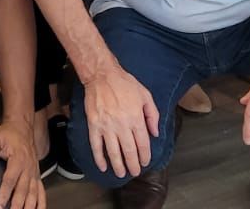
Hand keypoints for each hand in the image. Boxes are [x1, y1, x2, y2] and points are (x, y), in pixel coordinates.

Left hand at [0, 119, 44, 208]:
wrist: (22, 128)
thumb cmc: (7, 133)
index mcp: (18, 159)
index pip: (10, 180)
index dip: (3, 194)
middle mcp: (28, 168)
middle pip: (22, 191)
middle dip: (16, 206)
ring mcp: (34, 173)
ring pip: (33, 194)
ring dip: (28, 207)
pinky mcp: (37, 176)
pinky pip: (41, 192)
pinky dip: (41, 204)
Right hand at [82, 63, 158, 178]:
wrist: (102, 75)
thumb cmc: (125, 84)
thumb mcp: (145, 95)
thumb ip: (153, 115)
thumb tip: (155, 133)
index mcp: (136, 117)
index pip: (143, 143)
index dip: (145, 156)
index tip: (145, 162)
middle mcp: (122, 124)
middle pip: (129, 151)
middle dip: (133, 165)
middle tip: (135, 172)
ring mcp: (106, 126)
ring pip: (113, 152)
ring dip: (118, 165)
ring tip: (121, 174)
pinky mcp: (94, 125)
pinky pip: (96, 146)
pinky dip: (99, 158)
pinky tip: (102, 166)